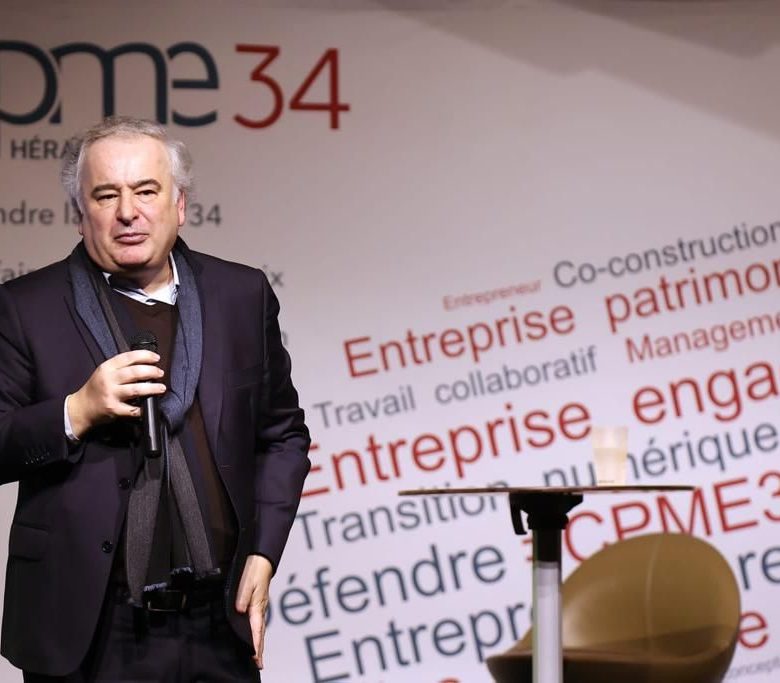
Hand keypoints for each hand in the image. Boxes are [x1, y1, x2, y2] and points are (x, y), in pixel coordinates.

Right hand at [67, 350, 164, 438]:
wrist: (81, 408)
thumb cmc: (96, 389)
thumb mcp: (104, 372)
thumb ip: (120, 367)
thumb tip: (145, 362)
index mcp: (107, 368)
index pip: (128, 357)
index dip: (145, 356)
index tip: (156, 358)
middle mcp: (108, 380)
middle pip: (134, 372)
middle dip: (151, 372)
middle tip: (160, 373)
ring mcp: (111, 395)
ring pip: (136, 389)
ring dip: (152, 388)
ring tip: (161, 388)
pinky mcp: (114, 409)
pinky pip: (132, 409)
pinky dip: (143, 408)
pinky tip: (149, 405)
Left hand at [235, 554, 272, 668]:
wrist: (262, 562)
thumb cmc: (255, 571)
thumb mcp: (247, 582)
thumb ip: (243, 597)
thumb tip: (240, 609)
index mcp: (257, 606)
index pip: (256, 629)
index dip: (255, 643)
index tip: (255, 657)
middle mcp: (260, 609)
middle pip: (261, 633)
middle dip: (260, 650)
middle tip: (260, 664)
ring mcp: (261, 607)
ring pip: (261, 629)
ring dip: (260, 644)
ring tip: (259, 657)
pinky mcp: (260, 605)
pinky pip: (260, 623)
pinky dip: (259, 634)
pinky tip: (257, 637)